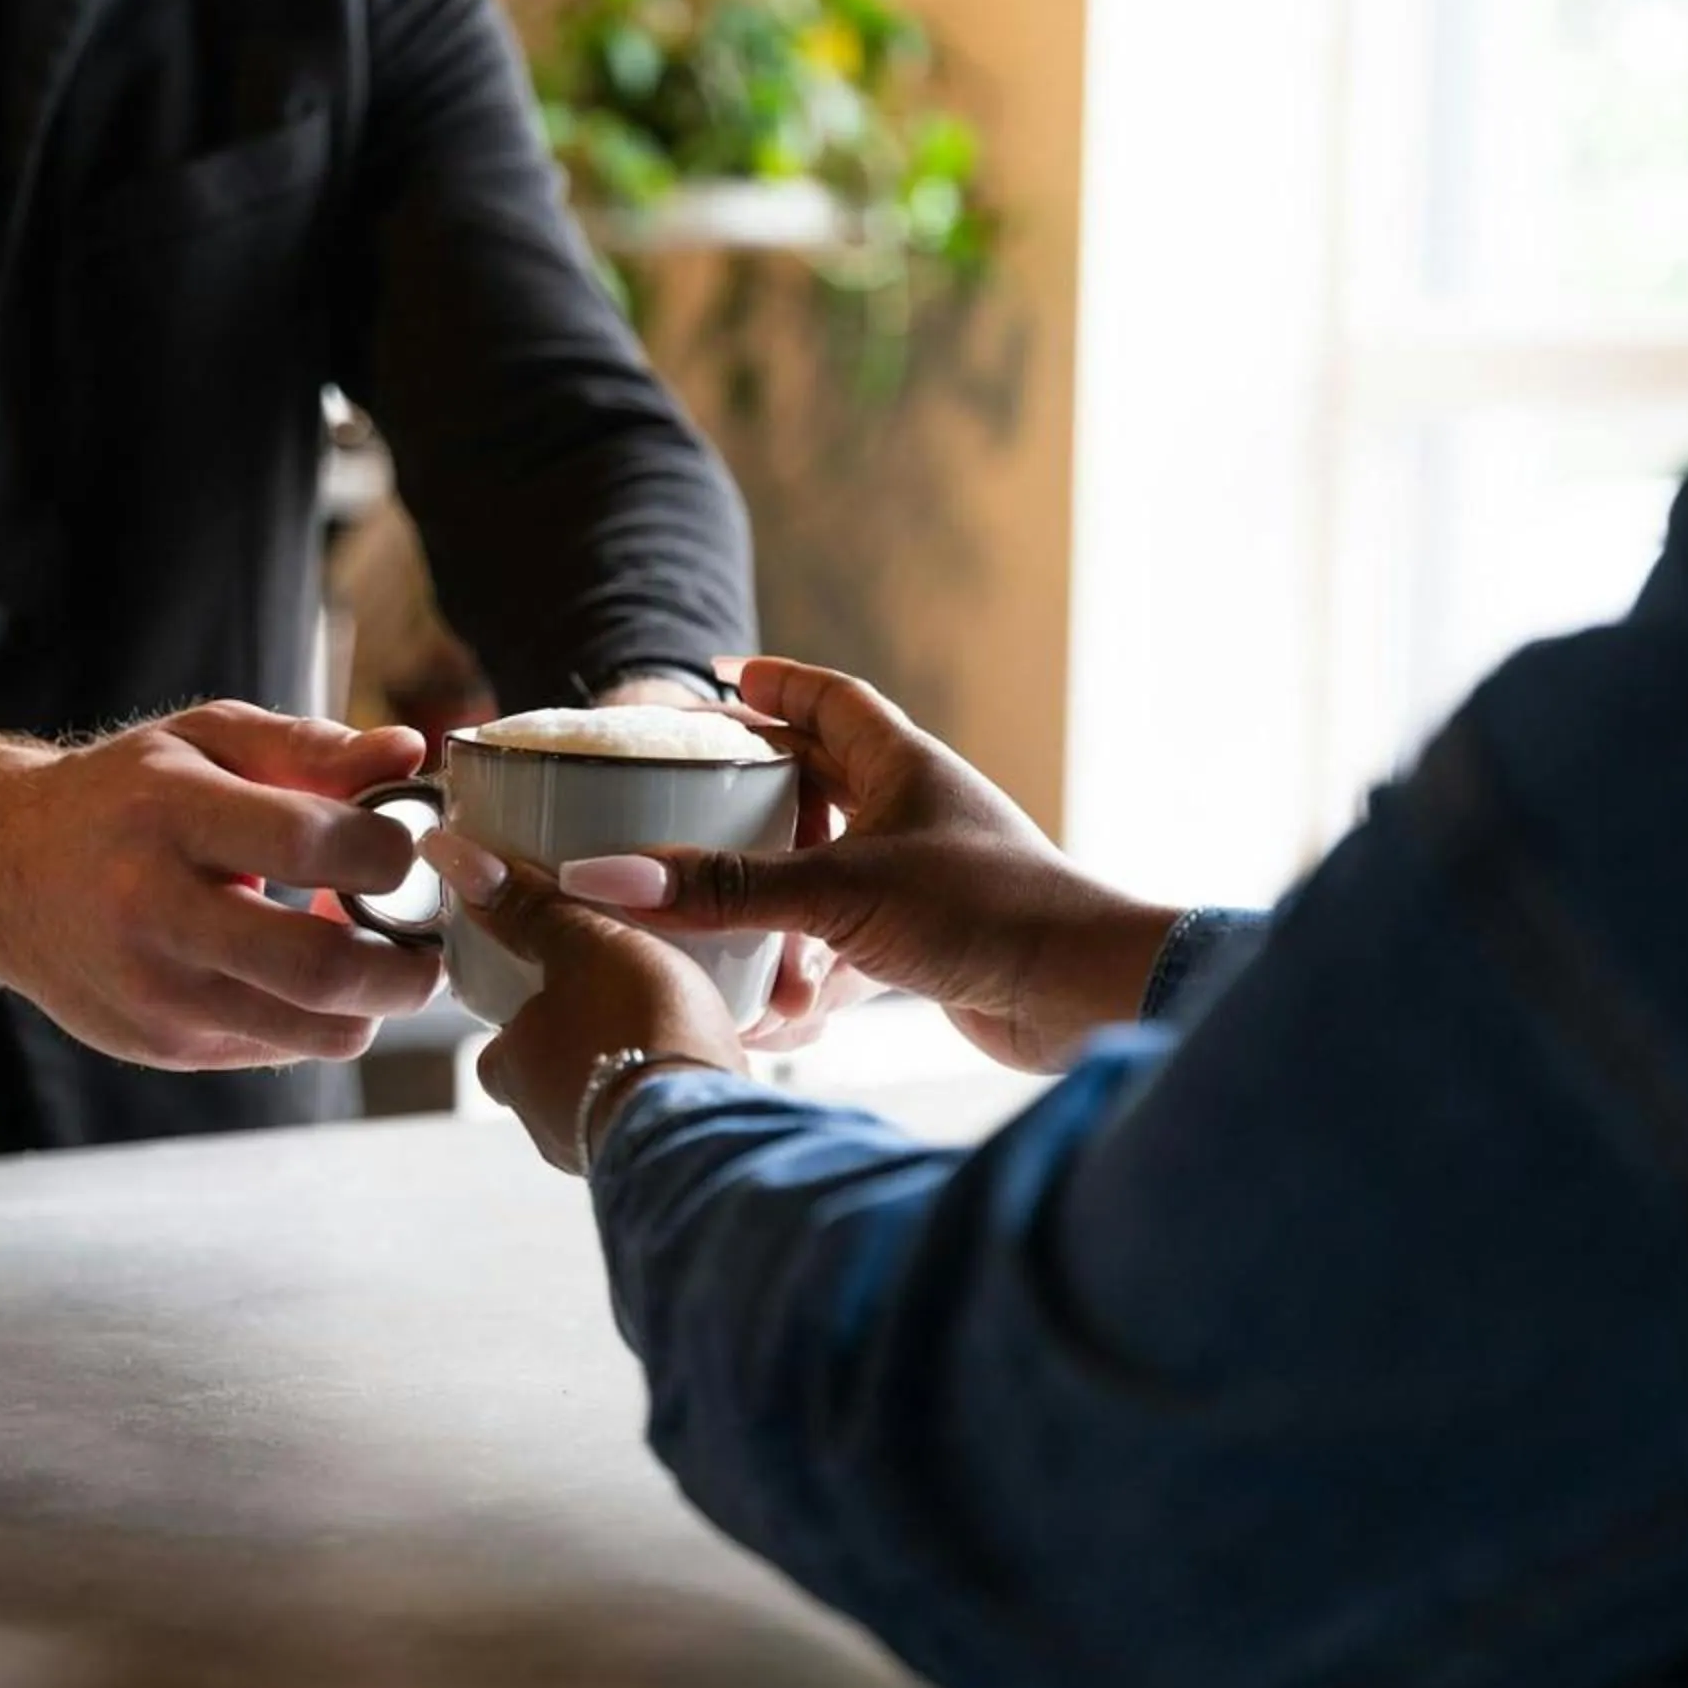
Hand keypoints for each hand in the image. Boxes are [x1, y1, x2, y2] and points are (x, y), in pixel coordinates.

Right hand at [0, 703, 445, 1069]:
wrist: (1, 872)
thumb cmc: (126, 797)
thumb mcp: (207, 741)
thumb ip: (312, 748)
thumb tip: (411, 755)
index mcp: (167, 815)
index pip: (308, 844)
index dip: (387, 852)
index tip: (410, 849)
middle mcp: (152, 912)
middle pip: (318, 967)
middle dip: (406, 966)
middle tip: (431, 943)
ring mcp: (155, 993)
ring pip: (312, 1030)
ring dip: (373, 1002)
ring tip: (377, 957)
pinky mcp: (162, 1045)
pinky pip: (280, 1048)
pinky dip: (319, 1018)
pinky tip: (307, 971)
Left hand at [420, 833, 746, 1173]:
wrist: (708, 1124)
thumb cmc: (635, 1030)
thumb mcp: (585, 944)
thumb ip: (531, 907)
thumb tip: (452, 857)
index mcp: (513, 1071)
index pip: (499, 1049)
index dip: (523, 1021)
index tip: (554, 993)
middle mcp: (548, 1126)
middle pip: (549, 1084)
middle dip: (577, 1053)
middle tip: (618, 1013)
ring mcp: (604, 1155)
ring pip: (603, 1110)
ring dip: (625, 1080)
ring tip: (666, 1042)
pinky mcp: (665, 1168)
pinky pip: (655, 1128)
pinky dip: (666, 1103)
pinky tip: (697, 1079)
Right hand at [554, 658, 1176, 1073]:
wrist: (1081, 999)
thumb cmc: (983, 912)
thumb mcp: (836, 892)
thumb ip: (723, 888)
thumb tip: (606, 879)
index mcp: (903, 765)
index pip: (829, 698)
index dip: (773, 682)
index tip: (716, 677)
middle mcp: (914, 814)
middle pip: (818, 784)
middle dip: (752, 798)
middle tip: (681, 802)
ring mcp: (922, 882)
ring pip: (825, 874)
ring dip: (771, 902)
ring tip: (710, 919)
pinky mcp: (928, 949)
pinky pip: (846, 948)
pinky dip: (806, 975)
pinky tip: (771, 1010)